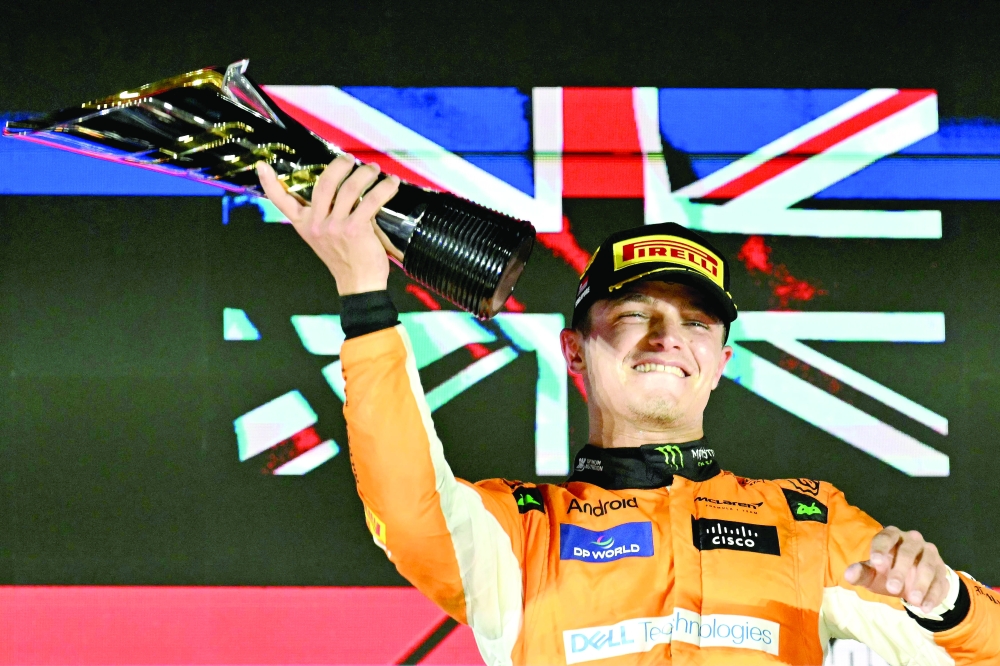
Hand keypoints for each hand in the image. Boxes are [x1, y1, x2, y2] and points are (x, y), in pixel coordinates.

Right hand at [256, 155, 400, 294]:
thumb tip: (342, 186)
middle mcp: (316, 224)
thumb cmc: (345, 258)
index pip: (282, 201)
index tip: (262, 166)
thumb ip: (325, 215)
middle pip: (324, 183)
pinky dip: (384, 189)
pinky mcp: (355, 230)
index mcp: (304, 224)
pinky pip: (371, 201)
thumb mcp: (324, 236)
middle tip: (350, 158)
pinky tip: (391, 183)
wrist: (358, 283)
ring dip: (365, 174)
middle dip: (340, 165)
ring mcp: (335, 227)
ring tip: (374, 169)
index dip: (270, 183)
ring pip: (349, 188)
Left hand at [844, 526, 950, 613]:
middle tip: (892, 589)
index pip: (886, 537)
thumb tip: (848, 574)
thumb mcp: (872, 574)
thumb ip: (861, 573)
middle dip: (900, 571)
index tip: (876, 563)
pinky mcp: (941, 569)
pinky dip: (933, 595)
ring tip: (912, 601)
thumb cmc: (886, 572)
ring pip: (927, 566)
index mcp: (892, 536)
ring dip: (920, 584)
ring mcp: (929, 553)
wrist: (911, 582)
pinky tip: (925, 607)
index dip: (880, 549)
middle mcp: (912, 540)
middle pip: (908, 552)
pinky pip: (939, 581)